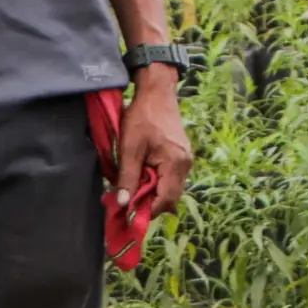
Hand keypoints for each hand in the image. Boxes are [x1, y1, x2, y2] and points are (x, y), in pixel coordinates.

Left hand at [116, 70, 193, 214]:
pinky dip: (156, 183)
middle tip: (126, 203)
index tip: (127, 214)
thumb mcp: (129, 148)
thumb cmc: (142, 117)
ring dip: (152, 194)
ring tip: (131, 190)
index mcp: (175, 163)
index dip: (148, 211)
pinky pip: (170, 179)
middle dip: (149, 204)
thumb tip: (121, 203)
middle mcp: (185, 165)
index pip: (166, 199)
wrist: (157, 93)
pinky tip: (140, 178)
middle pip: (170, 197)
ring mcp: (185, 160)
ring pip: (170, 189)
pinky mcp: (180, 156)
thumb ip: (127, 177)